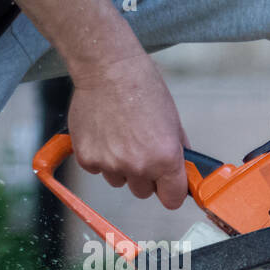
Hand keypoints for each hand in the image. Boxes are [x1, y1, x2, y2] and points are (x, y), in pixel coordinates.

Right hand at [67, 50, 188, 209]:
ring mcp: (110, 163)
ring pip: (119, 181)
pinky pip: (97, 170)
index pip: (172, 200)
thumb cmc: (142, 89)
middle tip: (141, 151)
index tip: (168, 186)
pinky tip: (104, 134)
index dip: (170, 192)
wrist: (108, 69)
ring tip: (120, 138)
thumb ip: (178, 154)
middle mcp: (138, 166)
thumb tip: (183, 173)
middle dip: (145, 177)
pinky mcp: (87, 157)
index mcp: (165, 160)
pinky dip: (100, 157)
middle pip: (143, 192)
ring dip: (120, 167)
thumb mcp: (173, 123)